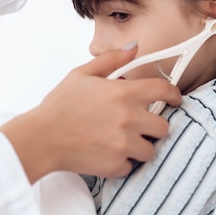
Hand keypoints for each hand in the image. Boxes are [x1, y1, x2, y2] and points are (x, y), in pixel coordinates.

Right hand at [0, 43, 181, 183]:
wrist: (42, 138)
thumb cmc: (59, 106)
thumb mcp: (82, 74)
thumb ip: (112, 60)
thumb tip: (134, 48)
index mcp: (124, 94)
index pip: (164, 91)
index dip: (174, 95)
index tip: (174, 100)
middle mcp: (130, 119)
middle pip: (163, 127)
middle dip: (153, 126)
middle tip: (138, 125)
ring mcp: (125, 144)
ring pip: (150, 149)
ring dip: (140, 146)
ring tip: (120, 141)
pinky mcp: (116, 165)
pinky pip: (131, 166)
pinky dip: (122, 161)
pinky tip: (106, 153)